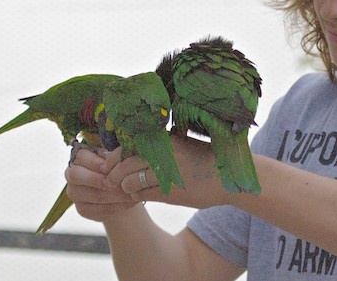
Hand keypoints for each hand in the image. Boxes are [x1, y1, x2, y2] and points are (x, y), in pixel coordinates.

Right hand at [64, 147, 138, 221]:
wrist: (120, 188)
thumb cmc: (118, 166)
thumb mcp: (117, 158)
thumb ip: (115, 156)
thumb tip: (118, 157)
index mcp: (80, 157)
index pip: (81, 156)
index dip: (94, 162)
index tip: (108, 167)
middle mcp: (72, 174)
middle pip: (76, 176)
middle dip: (98, 180)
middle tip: (118, 183)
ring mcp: (75, 193)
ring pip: (91, 195)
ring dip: (114, 195)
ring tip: (131, 193)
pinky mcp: (82, 209)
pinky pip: (98, 209)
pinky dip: (116, 206)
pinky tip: (129, 202)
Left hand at [103, 135, 231, 208]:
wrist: (227, 179)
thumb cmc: (205, 161)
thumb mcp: (182, 145)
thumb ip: (159, 147)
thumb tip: (131, 152)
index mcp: (165, 139)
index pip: (128, 146)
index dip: (114, 158)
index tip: (109, 165)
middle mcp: (163, 153)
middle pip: (124, 164)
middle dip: (114, 175)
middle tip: (109, 181)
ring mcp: (165, 173)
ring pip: (129, 182)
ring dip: (124, 187)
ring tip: (128, 189)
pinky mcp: (169, 192)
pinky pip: (142, 196)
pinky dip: (136, 197)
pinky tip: (139, 196)